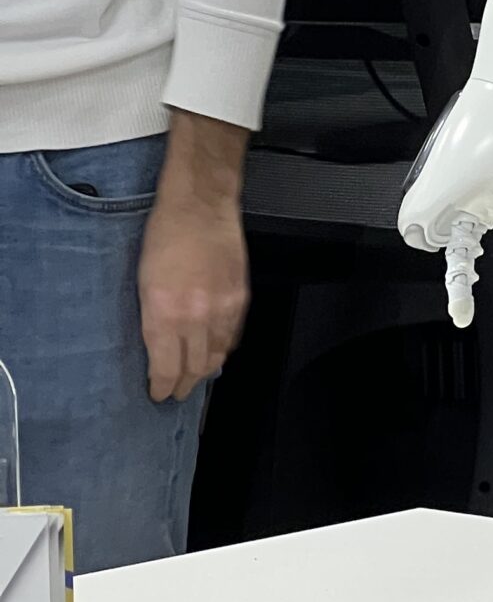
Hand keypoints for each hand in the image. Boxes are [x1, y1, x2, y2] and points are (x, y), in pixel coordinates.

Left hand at [138, 114, 250, 401]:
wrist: (200, 207)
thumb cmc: (165, 236)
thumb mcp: (143, 282)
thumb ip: (153, 319)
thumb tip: (158, 347)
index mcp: (166, 314)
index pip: (166, 367)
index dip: (162, 387)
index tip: (157, 394)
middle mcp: (196, 317)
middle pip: (195, 368)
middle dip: (184, 384)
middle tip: (176, 392)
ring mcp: (222, 310)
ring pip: (217, 357)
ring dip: (205, 371)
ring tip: (195, 378)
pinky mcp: (240, 300)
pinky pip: (232, 336)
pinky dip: (223, 349)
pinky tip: (216, 351)